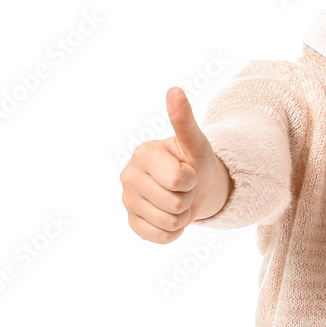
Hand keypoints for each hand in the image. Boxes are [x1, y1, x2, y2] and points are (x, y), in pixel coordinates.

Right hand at [119, 87, 228, 243]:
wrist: (197, 186)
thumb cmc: (196, 161)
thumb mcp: (195, 142)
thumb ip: (184, 120)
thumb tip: (174, 89)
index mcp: (142, 154)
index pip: (178, 180)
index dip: (191, 179)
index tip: (188, 171)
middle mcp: (128, 177)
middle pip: (173, 203)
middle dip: (188, 198)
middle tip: (186, 188)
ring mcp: (128, 201)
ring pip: (169, 222)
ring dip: (183, 215)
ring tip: (180, 200)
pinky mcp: (132, 223)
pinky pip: (161, 237)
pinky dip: (175, 231)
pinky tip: (172, 215)